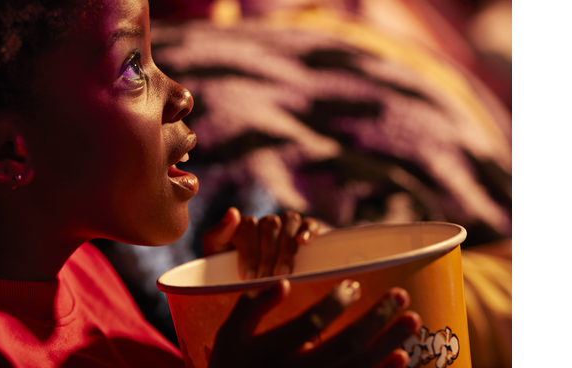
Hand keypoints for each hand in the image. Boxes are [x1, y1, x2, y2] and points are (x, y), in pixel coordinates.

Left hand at [202, 207, 319, 279]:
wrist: (257, 295)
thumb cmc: (233, 278)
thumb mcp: (217, 261)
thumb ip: (216, 236)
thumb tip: (232, 212)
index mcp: (243, 227)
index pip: (248, 224)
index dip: (249, 250)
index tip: (247, 275)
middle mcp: (265, 223)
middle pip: (269, 224)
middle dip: (266, 255)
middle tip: (264, 279)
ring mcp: (287, 226)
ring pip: (289, 220)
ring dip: (285, 248)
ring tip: (282, 273)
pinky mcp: (307, 232)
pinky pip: (310, 223)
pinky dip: (307, 231)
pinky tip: (303, 243)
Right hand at [208, 279, 420, 367]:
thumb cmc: (230, 366)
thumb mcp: (230, 335)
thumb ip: (253, 306)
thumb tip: (284, 282)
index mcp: (273, 351)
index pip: (311, 323)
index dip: (335, 303)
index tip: (354, 285)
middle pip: (345, 344)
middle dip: (376, 319)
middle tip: (400, 295)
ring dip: (388, 344)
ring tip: (411, 321)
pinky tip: (402, 358)